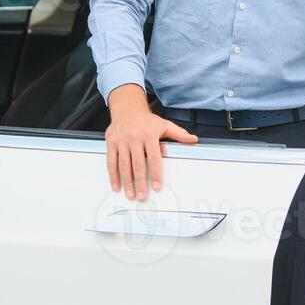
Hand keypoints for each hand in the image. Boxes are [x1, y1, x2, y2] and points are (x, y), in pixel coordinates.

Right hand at [104, 85, 197, 200]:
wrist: (127, 108)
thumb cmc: (146, 120)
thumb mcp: (164, 125)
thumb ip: (179, 134)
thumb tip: (193, 140)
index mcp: (149, 135)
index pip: (154, 158)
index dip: (156, 174)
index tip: (157, 186)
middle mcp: (134, 138)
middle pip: (138, 164)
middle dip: (140, 183)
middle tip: (142, 196)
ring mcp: (121, 141)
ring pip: (124, 165)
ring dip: (127, 182)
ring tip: (130, 195)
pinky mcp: (111, 142)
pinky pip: (111, 161)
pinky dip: (113, 175)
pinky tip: (116, 185)